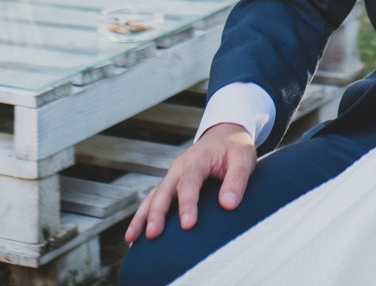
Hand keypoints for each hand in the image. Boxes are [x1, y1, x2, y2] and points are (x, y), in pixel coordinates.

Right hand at [123, 123, 257, 243]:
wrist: (224, 135)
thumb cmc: (234, 148)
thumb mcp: (243, 158)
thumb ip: (237, 180)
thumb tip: (228, 205)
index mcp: (198, 159)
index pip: (190, 181)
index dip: (187, 203)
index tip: (187, 224)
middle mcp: (180, 167)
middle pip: (164, 190)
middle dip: (157, 213)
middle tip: (153, 234)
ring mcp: (172, 176)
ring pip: (153, 196)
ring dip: (142, 217)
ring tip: (132, 240)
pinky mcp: (170, 185)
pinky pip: (152, 200)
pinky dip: (142, 217)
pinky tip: (135, 237)